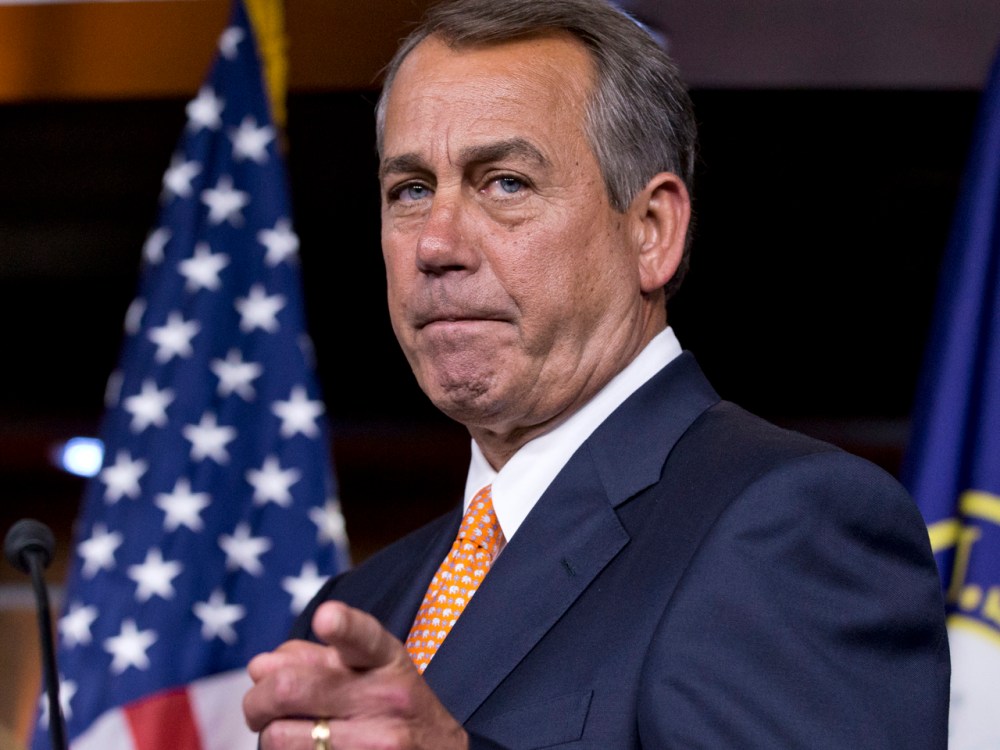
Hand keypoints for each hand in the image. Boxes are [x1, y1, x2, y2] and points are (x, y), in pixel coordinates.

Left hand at [244, 601, 468, 749]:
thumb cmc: (391, 708)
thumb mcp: (370, 670)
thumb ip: (316, 659)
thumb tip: (260, 666)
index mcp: (386, 658)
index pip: (363, 637)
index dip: (343, 626)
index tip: (327, 618)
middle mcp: (386, 697)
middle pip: (290, 687)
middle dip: (257, 699)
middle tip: (259, 707)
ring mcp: (378, 743)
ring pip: (279, 737)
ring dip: (268, 736)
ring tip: (286, 735)